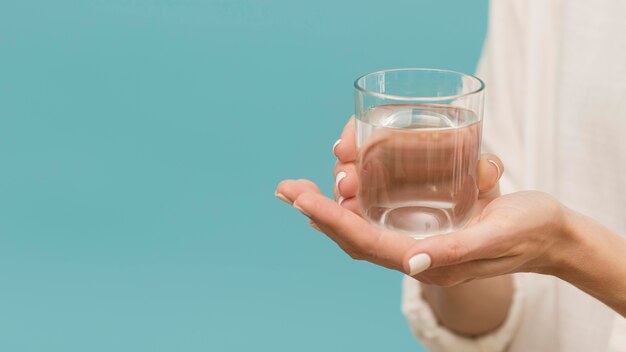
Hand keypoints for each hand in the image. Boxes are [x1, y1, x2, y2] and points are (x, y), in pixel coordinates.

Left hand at [276, 118, 572, 285]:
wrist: (552, 235)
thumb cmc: (530, 230)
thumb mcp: (498, 235)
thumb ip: (458, 249)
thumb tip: (411, 262)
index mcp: (429, 260)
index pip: (364, 241)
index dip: (329, 218)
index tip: (299, 196)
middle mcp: (416, 252)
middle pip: (354, 235)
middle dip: (317, 211)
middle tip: (287, 187)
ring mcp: (418, 240)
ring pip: (362, 225)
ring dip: (331, 207)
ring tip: (303, 186)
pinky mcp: (426, 225)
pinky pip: (380, 217)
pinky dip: (354, 203)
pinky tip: (342, 188)